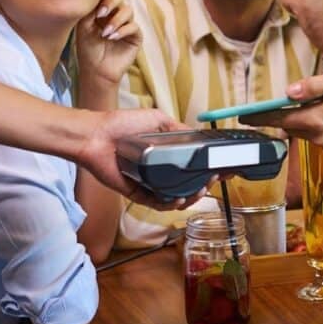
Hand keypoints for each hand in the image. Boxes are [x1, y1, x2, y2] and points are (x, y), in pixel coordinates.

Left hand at [75, 0, 141, 95]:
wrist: (96, 70)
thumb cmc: (88, 49)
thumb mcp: (83, 26)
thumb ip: (89, 10)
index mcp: (103, 11)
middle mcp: (116, 16)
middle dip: (110, 3)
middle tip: (100, 14)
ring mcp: (127, 25)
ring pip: (128, 11)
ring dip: (116, 20)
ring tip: (105, 33)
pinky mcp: (136, 37)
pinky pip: (134, 27)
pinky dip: (122, 31)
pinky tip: (112, 38)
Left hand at [76, 107, 209, 209]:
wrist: (97, 135)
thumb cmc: (122, 124)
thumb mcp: (157, 119)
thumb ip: (178, 128)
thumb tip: (198, 135)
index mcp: (166, 154)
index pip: (193, 165)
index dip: (210, 168)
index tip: (226, 169)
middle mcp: (159, 170)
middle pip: (188, 185)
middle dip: (204, 185)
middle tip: (213, 179)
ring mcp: (149, 183)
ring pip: (175, 198)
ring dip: (190, 197)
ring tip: (199, 191)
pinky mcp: (137, 193)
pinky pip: (157, 203)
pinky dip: (170, 204)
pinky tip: (179, 199)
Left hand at [265, 71, 322, 150]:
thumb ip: (313, 86)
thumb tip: (288, 92)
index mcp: (318, 119)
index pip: (280, 120)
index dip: (260, 117)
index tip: (243, 115)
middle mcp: (321, 137)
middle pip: (291, 126)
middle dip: (282, 116)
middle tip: (273, 104)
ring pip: (306, 131)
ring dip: (304, 118)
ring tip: (319, 102)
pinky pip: (319, 135)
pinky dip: (318, 124)